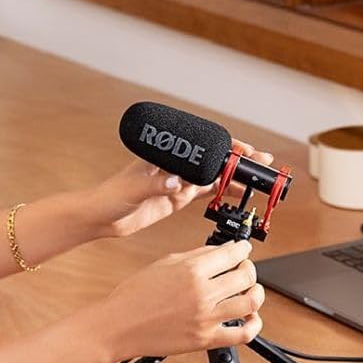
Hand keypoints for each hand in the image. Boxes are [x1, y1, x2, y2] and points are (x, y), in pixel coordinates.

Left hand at [90, 139, 275, 239]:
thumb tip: (174, 182)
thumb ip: (154, 185)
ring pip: (213, 176)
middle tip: (262, 162)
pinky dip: (223, 193)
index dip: (226, 147)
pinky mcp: (177, 197)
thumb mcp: (133, 189)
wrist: (100, 216)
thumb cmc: (110, 196)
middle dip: (238, 160)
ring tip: (258, 179)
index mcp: (166, 155)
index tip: (244, 151)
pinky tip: (238, 194)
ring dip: (235, 176)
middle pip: (212, 159)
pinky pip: (205, 192)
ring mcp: (177, 181)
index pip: (202, 146)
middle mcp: (175, 165)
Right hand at [96, 238, 264, 357]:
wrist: (118, 325)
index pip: (232, 254)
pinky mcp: (205, 340)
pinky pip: (242, 334)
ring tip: (250, 290)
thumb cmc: (134, 294)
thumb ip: (196, 256)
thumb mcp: (165, 263)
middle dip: (249, 268)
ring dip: (256, 292)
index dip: (243, 248)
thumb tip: (220, 251)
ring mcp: (205, 318)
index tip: (244, 248)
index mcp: (191, 270)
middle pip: (246, 276)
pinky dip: (254, 325)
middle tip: (244, 267)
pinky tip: (250, 317)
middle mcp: (202, 293)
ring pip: (250, 302)